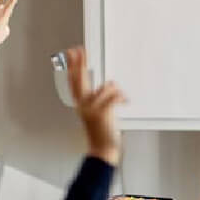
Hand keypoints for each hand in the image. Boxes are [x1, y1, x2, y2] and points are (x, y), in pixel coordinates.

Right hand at [63, 47, 124, 164]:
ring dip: (118, 91)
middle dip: (80, 62)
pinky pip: (115, 95)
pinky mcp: (103, 112)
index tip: (73, 52)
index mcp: (80, 103)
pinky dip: (123, 98)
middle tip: (81, 49)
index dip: (73, 66)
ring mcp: (91, 108)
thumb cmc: (102, 131)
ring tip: (121, 101)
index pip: (73, 81)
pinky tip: (125, 103)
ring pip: (108, 86)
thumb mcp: (95, 113)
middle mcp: (82, 104)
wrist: (103, 149)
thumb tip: (107, 84)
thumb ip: (97, 99)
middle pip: (80, 78)